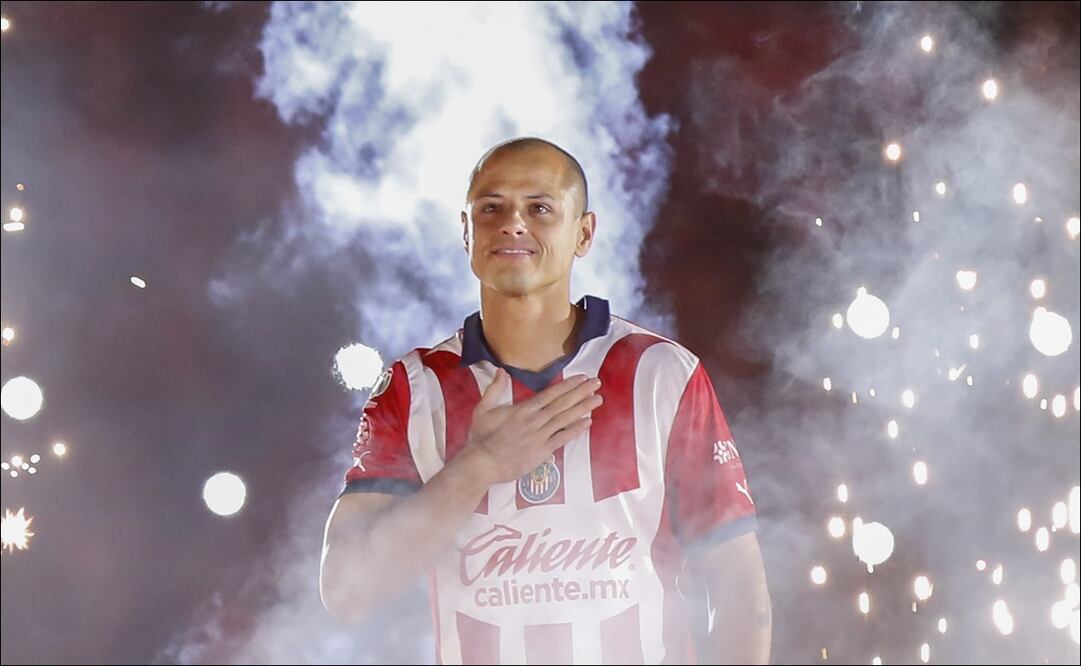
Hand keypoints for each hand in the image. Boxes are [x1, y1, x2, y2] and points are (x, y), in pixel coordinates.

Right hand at [463, 369, 601, 484]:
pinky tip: (587, 422)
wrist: (481, 463)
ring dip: (583, 408)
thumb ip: (494, 389)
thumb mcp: (483, 409)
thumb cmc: (480, 437)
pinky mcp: (541, 451)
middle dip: (581, 392)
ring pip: (565, 418)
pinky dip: (575, 430)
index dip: (567, 385)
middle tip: (597, 383)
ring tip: (598, 399)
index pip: (550, 394)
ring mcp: (539, 436)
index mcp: (522, 409)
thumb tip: (501, 371)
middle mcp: (535, 420)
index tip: (581, 378)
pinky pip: (562, 438)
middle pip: (562, 403)